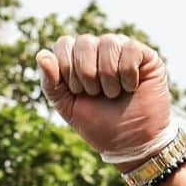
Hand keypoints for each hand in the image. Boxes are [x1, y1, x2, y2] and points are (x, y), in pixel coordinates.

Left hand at [36, 34, 171, 163]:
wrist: (130, 144)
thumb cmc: (99, 126)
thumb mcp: (68, 107)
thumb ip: (51, 83)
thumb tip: (41, 55)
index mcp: (78, 59)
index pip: (64, 44)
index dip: (67, 70)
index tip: (78, 93)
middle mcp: (99, 49)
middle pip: (84, 42)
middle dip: (87, 76)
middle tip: (97, 95)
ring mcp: (122, 49)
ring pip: (108, 43)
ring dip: (108, 78)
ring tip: (114, 94)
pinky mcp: (144, 55)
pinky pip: (130, 49)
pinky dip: (128, 75)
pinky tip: (131, 88)